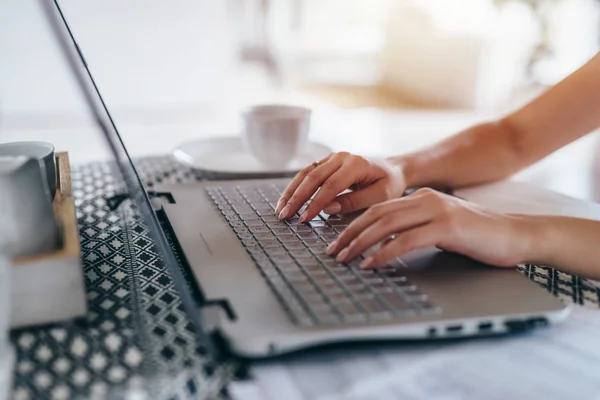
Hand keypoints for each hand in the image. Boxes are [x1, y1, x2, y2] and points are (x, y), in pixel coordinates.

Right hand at [276, 152, 406, 222]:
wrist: (393, 168)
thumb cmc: (389, 184)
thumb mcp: (380, 196)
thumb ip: (355, 202)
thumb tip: (327, 208)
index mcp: (356, 164)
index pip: (330, 185)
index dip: (315, 202)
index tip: (304, 219)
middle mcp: (341, 157)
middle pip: (313, 177)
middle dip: (297, 198)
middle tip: (285, 216)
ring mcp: (332, 157)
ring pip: (305, 173)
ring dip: (291, 192)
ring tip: (280, 210)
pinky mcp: (326, 162)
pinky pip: (307, 173)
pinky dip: (295, 187)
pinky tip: (287, 200)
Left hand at [326, 188, 533, 268]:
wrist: (516, 236)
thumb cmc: (477, 237)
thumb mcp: (440, 228)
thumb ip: (415, 230)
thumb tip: (384, 246)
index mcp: (421, 198)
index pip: (378, 209)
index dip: (354, 225)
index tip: (337, 241)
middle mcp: (426, 200)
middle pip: (376, 215)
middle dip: (349, 234)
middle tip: (332, 251)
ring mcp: (437, 211)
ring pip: (386, 225)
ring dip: (360, 243)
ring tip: (344, 258)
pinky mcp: (447, 227)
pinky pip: (406, 241)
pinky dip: (384, 253)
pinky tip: (371, 264)